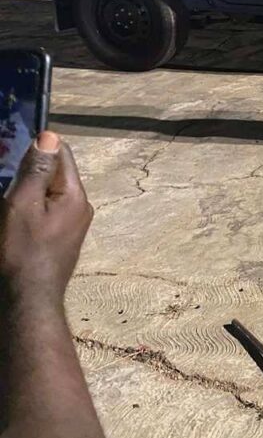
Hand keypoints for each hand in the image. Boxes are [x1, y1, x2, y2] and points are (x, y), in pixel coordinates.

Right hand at [1, 131, 92, 306]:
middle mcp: (80, 207)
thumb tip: (49, 136)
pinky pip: (45, 213)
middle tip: (5, 177)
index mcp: (75, 195)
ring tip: (6, 199)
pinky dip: (29, 209)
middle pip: (54, 175)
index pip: (62, 155)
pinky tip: (11, 217)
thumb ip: (36, 170)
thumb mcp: (23, 205)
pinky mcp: (60, 240)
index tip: (12, 147)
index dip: (38, 147)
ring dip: (27, 192)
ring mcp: (72, 225)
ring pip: (48, 194)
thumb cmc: (22, 252)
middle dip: (29, 172)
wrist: (26, 301)